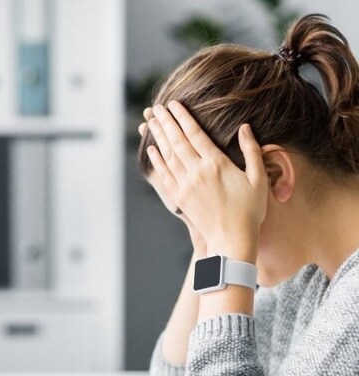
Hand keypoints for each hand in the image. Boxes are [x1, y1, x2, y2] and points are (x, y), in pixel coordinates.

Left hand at [146, 101, 267, 262]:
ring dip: (158, 136)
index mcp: (216, 163)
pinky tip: (152, 149)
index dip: (183, 117)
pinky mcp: (180, 197)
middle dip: (166, 122)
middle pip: (177, 140)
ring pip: (168, 155)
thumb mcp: (258, 178)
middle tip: (155, 107)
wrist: (232, 239)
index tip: (174, 104)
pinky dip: (157, 160)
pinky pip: (165, 174)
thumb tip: (246, 128)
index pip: (195, 133)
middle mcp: (197, 172)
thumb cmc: (250, 210)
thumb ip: (251, 151)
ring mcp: (186, 185)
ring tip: (150, 121)